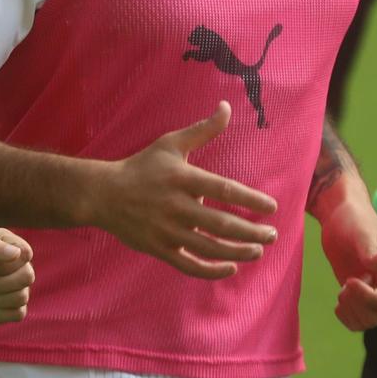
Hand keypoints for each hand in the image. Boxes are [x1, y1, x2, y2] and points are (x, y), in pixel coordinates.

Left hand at [0, 228, 34, 331]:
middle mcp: (13, 264)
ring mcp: (13, 287)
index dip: (4, 264)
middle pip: (27, 275)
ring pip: (23, 295)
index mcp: (5, 244)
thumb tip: (18, 254)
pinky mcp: (10, 308)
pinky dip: (0, 313)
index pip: (25, 253)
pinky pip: (20, 313)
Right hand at [95, 102, 278, 279]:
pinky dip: (212, 271)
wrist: (103, 194)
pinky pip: (190, 266)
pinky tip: (231, 268)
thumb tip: (227, 106)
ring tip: (259, 251)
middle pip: (222, 224)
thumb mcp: (171, 143)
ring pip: (210, 248)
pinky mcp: (160, 249)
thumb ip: (203, 129)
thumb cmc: (142, 167)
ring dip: (239, 252)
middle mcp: (177, 206)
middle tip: (273, 234)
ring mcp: (168, 231)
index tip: (272, 208)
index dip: (252, 200)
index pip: (226, 190)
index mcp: (183, 179)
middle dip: (252, 232)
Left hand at [317, 189, 376, 330]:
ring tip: (341, 292)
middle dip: (358, 305)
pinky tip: (339, 302)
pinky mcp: (361, 295)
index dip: (371, 298)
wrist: (340, 216)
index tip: (350, 281)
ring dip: (352, 313)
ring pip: (369, 321)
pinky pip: (358, 320)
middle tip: (344, 286)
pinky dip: (347, 317)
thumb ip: (371, 249)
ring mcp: (376, 291)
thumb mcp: (361, 231)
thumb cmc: (354, 218)